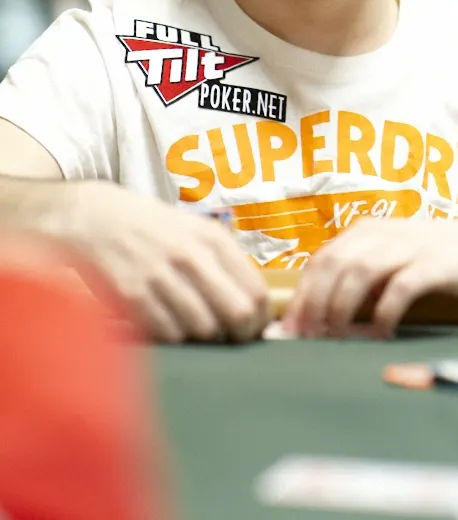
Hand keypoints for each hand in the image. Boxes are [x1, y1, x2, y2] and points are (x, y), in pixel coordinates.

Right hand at [64, 181, 269, 343]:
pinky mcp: (133, 295)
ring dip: (201, 336)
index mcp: (214, 239)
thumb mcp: (196, 232)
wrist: (96, 218)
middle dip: (239, 335)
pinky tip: (165, 322)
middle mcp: (192, 256)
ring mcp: (161, 276)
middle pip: (238, 314)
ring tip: (191, 325)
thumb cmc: (153, 230)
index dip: (261, 320)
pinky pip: (168, 334)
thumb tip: (256, 310)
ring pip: (203, 329)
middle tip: (229, 339)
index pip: (257, 292)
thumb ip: (226, 264)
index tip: (253, 329)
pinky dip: (171, 336)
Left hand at [283, 215, 457, 338]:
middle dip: (315, 302)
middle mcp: (382, 234)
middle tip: (306, 337)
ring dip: (343, 307)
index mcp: (366, 231)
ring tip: (336, 336)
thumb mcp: (391, 258)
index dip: (302, 294)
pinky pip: (401, 287)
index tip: (289, 328)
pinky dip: (385, 312)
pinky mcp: (434, 264)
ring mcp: (409, 247)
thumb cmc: (434, 258)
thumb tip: (318, 315)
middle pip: (335, 265)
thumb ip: (359, 278)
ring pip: (361, 272)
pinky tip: (380, 334)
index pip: (321, 260)